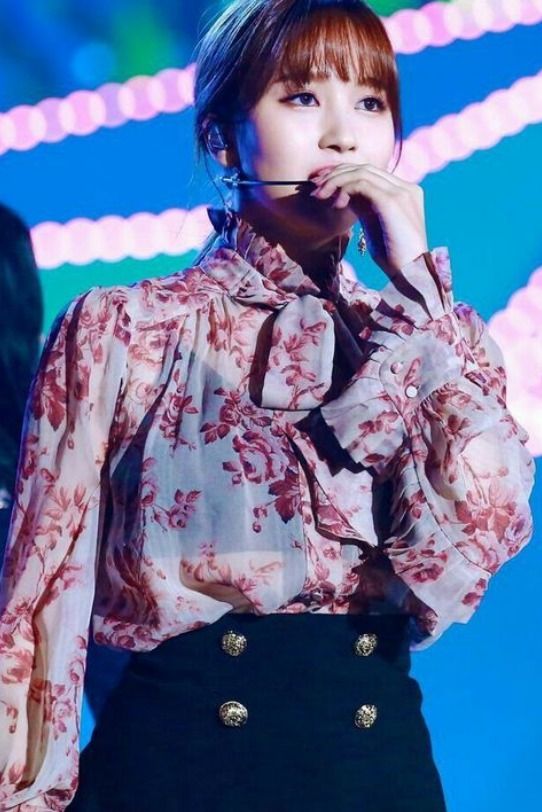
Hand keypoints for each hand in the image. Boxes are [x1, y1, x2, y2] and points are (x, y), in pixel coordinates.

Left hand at [310, 162, 428, 278]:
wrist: (410, 272)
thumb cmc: (393, 256)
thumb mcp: (375, 225)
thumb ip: (364, 207)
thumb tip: (343, 194)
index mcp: (405, 192)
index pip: (370, 172)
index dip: (344, 175)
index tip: (324, 186)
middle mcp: (405, 187)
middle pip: (365, 168)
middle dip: (336, 175)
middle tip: (316, 188)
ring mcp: (401, 192)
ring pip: (362, 173)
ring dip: (336, 181)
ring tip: (320, 196)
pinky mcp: (392, 201)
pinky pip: (362, 184)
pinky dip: (345, 190)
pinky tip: (336, 205)